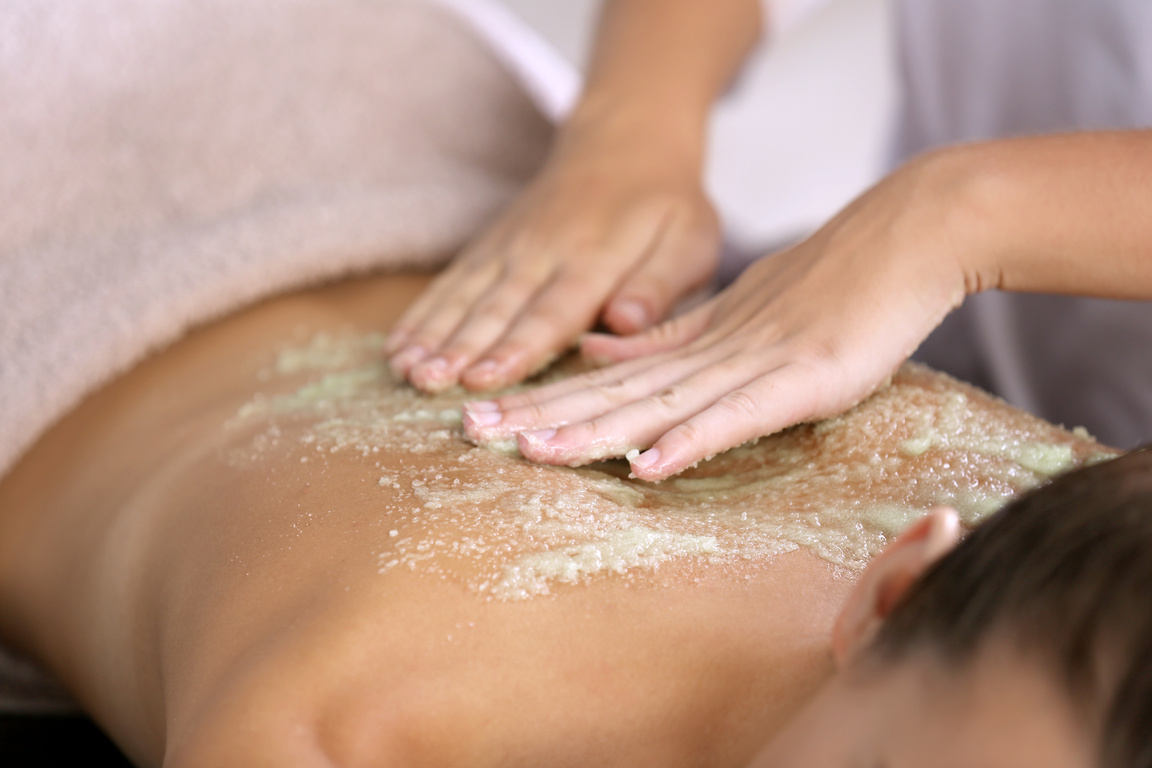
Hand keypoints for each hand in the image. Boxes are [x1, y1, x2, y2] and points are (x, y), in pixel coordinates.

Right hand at [385, 127, 719, 392]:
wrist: (625, 140)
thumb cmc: (665, 204)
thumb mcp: (689, 241)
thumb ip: (659, 285)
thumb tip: (624, 322)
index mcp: (595, 260)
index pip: (552, 311)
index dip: (519, 347)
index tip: (488, 377)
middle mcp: (543, 253)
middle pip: (497, 307)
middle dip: (460, 348)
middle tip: (427, 382)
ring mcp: (510, 247)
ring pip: (465, 296)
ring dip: (432, 334)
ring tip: (404, 370)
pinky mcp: (490, 245)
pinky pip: (451, 282)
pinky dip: (422, 313)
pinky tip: (396, 346)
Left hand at [462, 152, 974, 479]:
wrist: (907, 234)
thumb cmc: (830, 281)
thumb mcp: (736, 314)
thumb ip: (667, 338)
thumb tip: (595, 347)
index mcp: (693, 344)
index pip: (603, 381)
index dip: (539, 401)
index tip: (477, 418)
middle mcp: (710, 354)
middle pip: (613, 394)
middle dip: (540, 416)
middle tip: (469, 432)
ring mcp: (755, 364)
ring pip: (659, 405)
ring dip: (595, 431)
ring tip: (531, 452)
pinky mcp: (803, 378)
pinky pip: (738, 416)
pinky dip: (691, 440)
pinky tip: (646, 464)